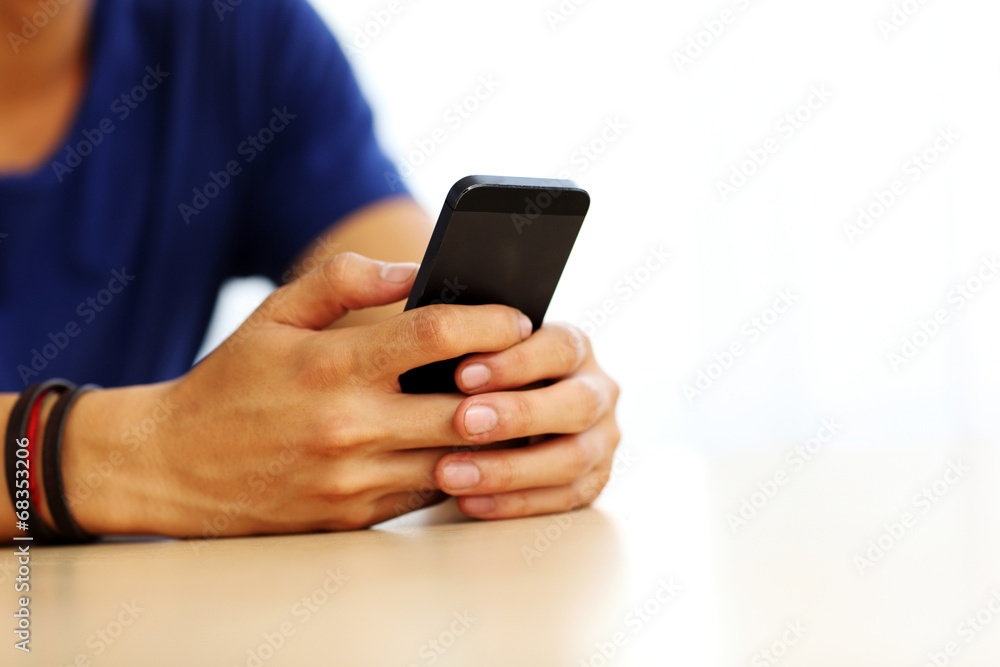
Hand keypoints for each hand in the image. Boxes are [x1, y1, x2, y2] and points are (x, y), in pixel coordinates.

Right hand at [62, 252, 534, 536]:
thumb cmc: (232, 380)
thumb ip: (346, 281)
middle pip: (465, 404)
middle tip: (539, 364)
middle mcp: (350, 425)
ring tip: (520, 404)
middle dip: (512, 383)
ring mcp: (356, 478)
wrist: (174, 465)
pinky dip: (458, 467)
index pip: (436, 336)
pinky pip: (430, 492)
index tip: (517, 316)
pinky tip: (474, 445)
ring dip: (495, 432)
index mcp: (334, 365)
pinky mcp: (356, 515)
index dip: (489, 321)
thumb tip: (414, 268)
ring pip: (458, 458)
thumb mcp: (276, 314)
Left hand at [433, 323, 620, 519]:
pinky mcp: (593, 482)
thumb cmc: (487, 379)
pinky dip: (514, 502)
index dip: (515, 362)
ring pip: (572, 459)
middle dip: (518, 414)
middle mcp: (598, 391)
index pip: (559, 348)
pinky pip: (562, 500)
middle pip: (577, 403)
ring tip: (450, 473)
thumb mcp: (487, 355)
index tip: (462, 374)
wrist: (507, 420)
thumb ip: (475, 349)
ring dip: (509, 469)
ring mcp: (601, 440)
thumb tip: (435, 339)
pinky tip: (467, 502)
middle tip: (462, 422)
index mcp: (574, 348)